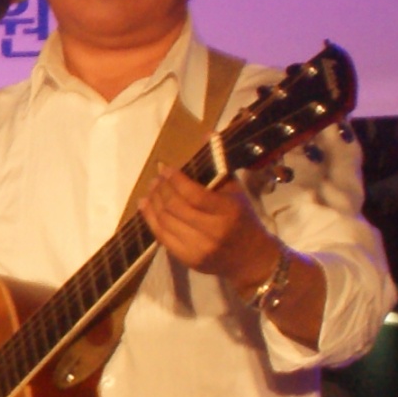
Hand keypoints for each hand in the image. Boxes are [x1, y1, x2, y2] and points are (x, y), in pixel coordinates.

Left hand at [140, 171, 275, 295]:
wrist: (251, 259)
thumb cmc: (243, 220)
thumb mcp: (237, 193)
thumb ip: (219, 168)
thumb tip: (206, 136)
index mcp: (227, 212)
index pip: (193, 195)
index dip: (175, 180)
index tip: (165, 168)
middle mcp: (212, 232)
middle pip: (175, 207)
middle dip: (161, 189)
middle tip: (157, 179)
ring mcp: (198, 249)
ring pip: (165, 222)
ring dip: (153, 203)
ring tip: (151, 190)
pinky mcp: (188, 260)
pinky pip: (162, 237)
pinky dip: (150, 219)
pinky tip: (146, 206)